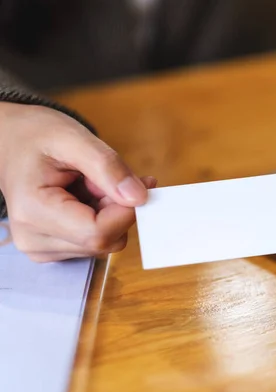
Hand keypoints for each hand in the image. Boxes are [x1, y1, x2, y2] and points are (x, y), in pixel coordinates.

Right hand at [0, 102, 155, 261]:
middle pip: (104, 241)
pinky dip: (103, 219)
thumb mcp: (74, 139)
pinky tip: (88, 197)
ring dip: (111, 213)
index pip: (98, 233)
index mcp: (33, 212)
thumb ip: (108, 167)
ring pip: (105, 243)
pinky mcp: (54, 249)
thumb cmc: (37, 136)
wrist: (10, 141)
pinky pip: (96, 242)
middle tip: (107, 178)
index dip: (127, 210)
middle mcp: (34, 240)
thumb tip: (140, 198)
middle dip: (118, 209)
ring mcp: (42, 249)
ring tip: (91, 184)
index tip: (138, 182)